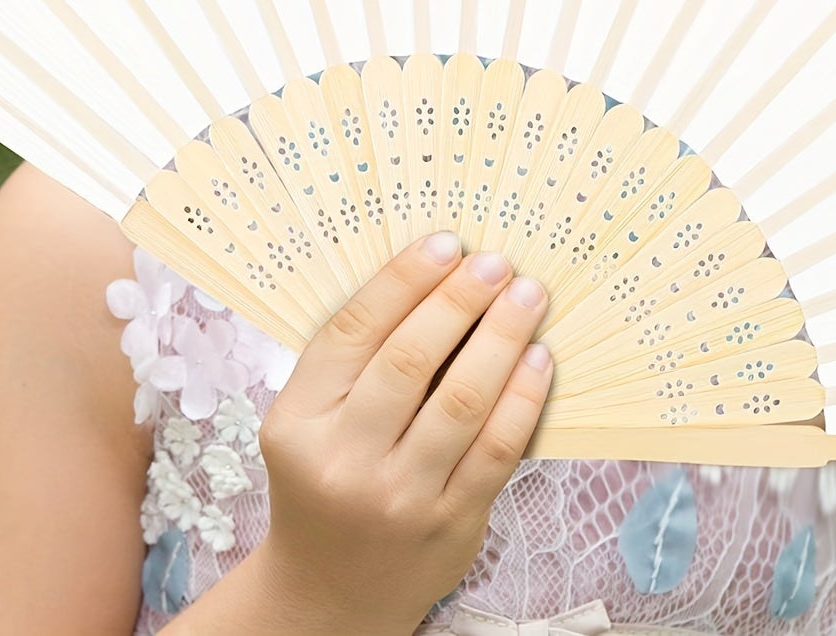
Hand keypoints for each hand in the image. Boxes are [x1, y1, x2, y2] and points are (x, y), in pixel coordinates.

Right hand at [252, 232, 553, 633]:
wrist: (328, 592)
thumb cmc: (324, 480)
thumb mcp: (309, 419)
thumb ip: (354, 359)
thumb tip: (433, 275)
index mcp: (298, 420)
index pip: (353, 331)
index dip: (403, 280)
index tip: (445, 243)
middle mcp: (344, 459)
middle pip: (409, 359)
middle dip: (459, 300)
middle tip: (494, 262)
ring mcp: (399, 496)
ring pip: (461, 400)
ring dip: (501, 337)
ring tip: (526, 296)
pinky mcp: (450, 524)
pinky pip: (496, 448)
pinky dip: (522, 397)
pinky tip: (536, 357)